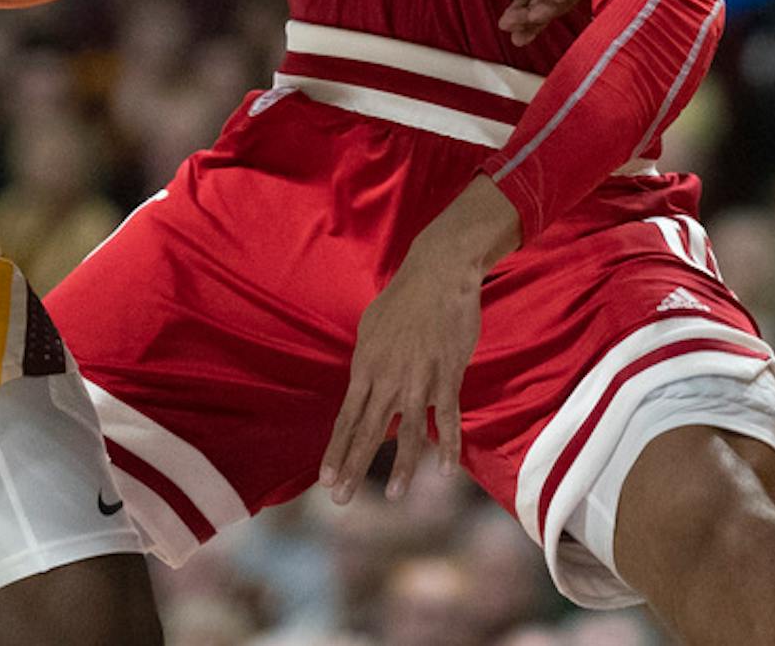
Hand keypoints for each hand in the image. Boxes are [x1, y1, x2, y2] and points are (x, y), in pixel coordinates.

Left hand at [320, 247, 482, 504]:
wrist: (438, 274)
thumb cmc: (403, 299)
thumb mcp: (370, 328)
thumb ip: (368, 364)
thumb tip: (364, 388)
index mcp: (366, 367)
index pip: (347, 418)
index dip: (336, 450)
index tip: (326, 479)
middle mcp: (388, 379)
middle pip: (367, 431)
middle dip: (354, 467)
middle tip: (341, 500)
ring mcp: (419, 380)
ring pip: (408, 432)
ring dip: (400, 466)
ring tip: (393, 495)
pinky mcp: (448, 377)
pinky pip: (448, 418)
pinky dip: (448, 446)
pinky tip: (444, 470)